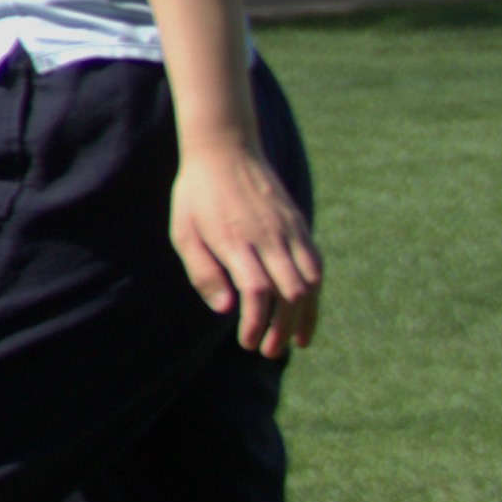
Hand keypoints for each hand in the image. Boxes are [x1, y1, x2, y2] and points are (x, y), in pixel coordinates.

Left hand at [171, 133, 321, 361]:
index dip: (257, 322)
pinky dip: (316, 291)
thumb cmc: (197, 196)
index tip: (247, 342)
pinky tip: (307, 310)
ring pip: (312, 281)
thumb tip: (226, 309)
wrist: (227, 150)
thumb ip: (203, 272)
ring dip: (306, 315)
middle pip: (290, 292)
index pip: (257, 291)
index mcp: (236, 241)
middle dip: (283, 328)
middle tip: (270, 352)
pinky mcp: (300, 225)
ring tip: (297, 342)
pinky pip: (316, 263)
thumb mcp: (184, 233)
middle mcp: (269, 237)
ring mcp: (289, 230)